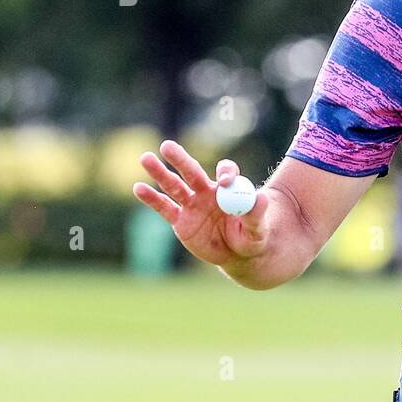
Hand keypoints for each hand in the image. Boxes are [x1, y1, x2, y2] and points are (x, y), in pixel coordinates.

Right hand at [132, 140, 271, 267]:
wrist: (236, 254)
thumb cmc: (251, 238)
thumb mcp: (258, 229)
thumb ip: (257, 213)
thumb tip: (262, 197)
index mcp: (228, 189)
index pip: (225, 172)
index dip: (225, 173)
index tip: (225, 181)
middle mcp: (207, 192)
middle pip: (192, 171)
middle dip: (180, 160)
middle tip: (167, 146)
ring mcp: (191, 205)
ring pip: (174, 186)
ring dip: (160, 173)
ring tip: (146, 158)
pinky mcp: (179, 220)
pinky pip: (164, 207)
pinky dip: (152, 199)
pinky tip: (139, 188)